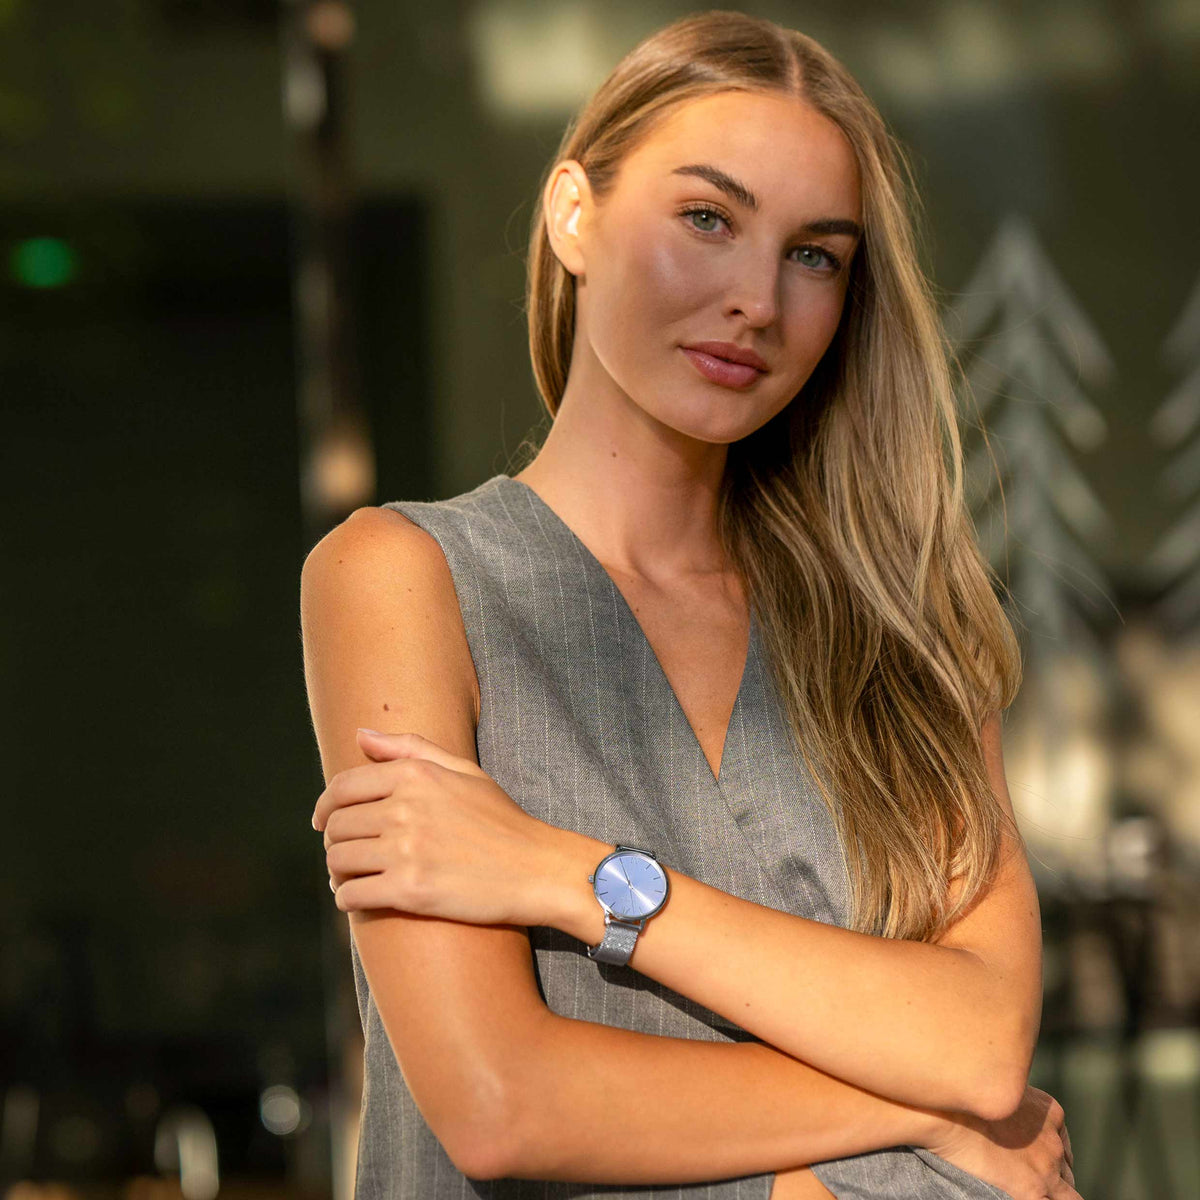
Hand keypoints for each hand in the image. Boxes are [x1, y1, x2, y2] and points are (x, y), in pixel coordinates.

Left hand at [311, 728, 565, 925]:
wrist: (538, 869)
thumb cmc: (502, 820)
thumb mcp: (463, 770)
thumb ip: (409, 747)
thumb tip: (360, 735)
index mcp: (415, 775)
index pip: (343, 787)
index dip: (325, 806)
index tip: (324, 821)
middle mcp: (406, 808)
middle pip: (337, 826)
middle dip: (333, 842)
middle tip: (345, 854)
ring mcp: (406, 850)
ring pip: (339, 860)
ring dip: (338, 872)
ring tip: (350, 878)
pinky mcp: (410, 890)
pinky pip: (351, 894)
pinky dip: (347, 899)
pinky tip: (359, 898)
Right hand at [922, 1085, 1077, 1198]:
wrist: (949, 1115)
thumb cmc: (964, 1100)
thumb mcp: (1001, 1092)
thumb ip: (1014, 1106)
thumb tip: (1007, 1114)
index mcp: (1050, 1112)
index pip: (1062, 1143)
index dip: (1050, 1154)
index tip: (1034, 1159)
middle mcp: (1054, 1140)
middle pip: (1064, 1167)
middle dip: (1051, 1173)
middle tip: (1027, 1175)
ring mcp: (1047, 1166)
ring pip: (1067, 1194)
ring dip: (1052, 1194)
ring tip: (1028, 1187)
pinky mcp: (1034, 1188)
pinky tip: (1029, 1196)